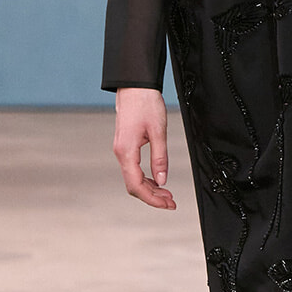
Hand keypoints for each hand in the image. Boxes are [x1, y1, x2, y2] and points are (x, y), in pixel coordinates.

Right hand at [113, 87, 176, 209]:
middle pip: (133, 185)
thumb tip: (163, 180)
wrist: (134, 86)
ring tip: (167, 193)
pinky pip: (133, 169)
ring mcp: (121, 150)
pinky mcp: (125, 145)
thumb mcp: (158, 132)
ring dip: (150, 188)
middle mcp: (120, 153)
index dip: (152, 199)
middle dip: (152, 197)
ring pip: (133, 178)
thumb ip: (160, 158)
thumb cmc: (145, 104)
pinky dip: (145, 178)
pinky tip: (157, 179)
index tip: (168, 204)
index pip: (136, 185)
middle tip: (171, 202)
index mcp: (126, 152)